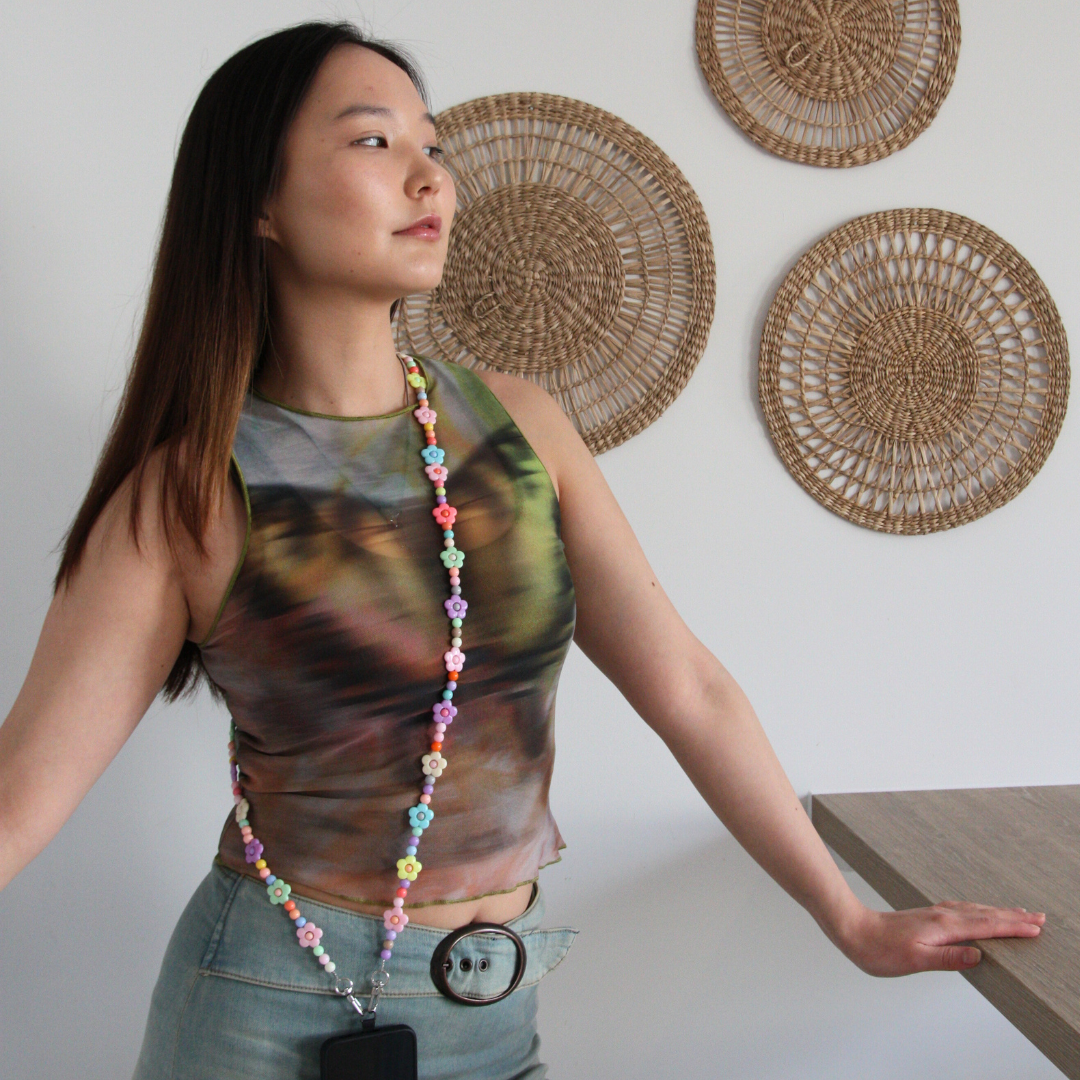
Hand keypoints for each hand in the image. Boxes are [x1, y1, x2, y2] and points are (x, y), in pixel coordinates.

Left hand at [839, 900, 1045, 976]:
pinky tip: (978, 913)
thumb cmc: (880, 949)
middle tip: (1038, 918)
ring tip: (1017, 913)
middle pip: (985, 914)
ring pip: (974, 910)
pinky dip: (978, 911)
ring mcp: (934, 914)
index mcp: (943, 926)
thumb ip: (948, 957)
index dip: (1012, 927)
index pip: (986, 926)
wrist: (853, 930)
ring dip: (997, 912)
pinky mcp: (927, 916)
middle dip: (1013, 916)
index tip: (1036, 928)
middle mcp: (942, 915)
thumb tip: (980, 956)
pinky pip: (962, 910)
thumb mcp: (916, 959)